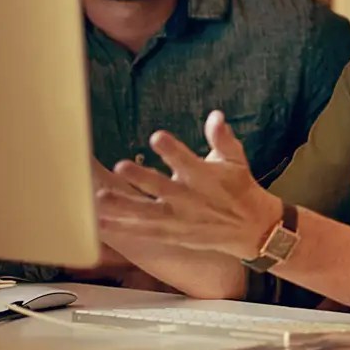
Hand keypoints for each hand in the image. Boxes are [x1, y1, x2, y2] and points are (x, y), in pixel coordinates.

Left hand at [93, 111, 284, 258]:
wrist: (251, 229)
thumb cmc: (239, 187)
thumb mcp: (235, 159)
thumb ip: (222, 138)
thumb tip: (216, 116)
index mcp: (204, 177)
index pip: (186, 161)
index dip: (172, 150)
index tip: (156, 137)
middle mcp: (188, 199)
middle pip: (162, 188)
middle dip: (141, 177)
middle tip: (120, 166)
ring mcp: (178, 219)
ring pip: (147, 213)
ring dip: (124, 206)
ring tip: (100, 198)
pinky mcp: (172, 234)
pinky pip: (143, 232)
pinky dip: (122, 227)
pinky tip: (99, 222)